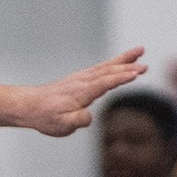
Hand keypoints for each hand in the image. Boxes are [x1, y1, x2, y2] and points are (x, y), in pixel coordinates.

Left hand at [15, 48, 147, 136]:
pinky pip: (101, 68)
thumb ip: (77, 120)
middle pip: (108, 72)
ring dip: (124, 59)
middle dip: (127, 68)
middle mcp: (82, 81)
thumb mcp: (61, 125)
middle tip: (146, 66)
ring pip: (106, 66)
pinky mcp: (81, 79)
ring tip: (140, 51)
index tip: (136, 73)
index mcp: (80, 92)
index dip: (120, 78)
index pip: (104, 83)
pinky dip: (114, 63)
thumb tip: (89, 116)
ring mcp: (82, 78)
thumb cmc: (46, 117)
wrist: (30, 106)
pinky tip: (124, 61)